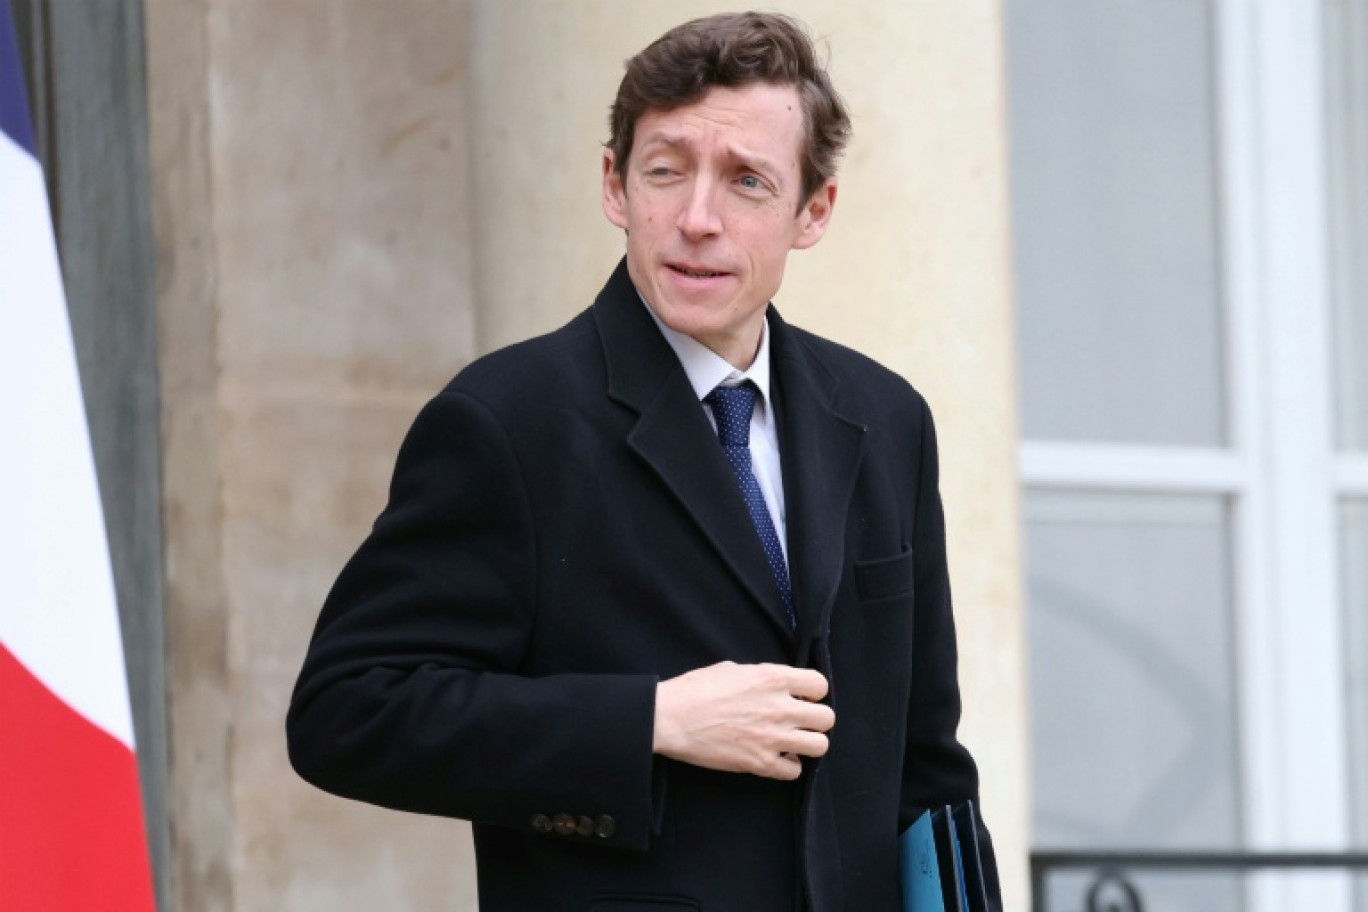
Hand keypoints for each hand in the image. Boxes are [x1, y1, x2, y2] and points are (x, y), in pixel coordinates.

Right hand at [652, 661, 834, 780]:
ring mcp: (772, 737)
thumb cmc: (696, 689)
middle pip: (826, 718)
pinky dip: (788, 766)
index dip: (813, 692)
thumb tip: (775, 686)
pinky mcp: (760, 763)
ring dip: (808, 744)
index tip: (801, 697)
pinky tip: (776, 758)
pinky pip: (794, 771)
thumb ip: (762, 678)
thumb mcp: (734, 669)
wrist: (671, 718)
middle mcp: (779, 708)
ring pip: (820, 746)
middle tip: (799, 722)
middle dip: (815, 720)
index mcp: (772, 679)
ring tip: (792, 742)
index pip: (820, 685)